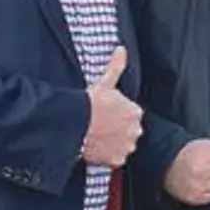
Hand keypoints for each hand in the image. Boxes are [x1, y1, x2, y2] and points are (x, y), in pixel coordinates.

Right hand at [83, 47, 142, 166]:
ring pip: (123, 145)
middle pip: (129, 131)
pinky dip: (108, 156)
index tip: (106, 114)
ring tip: (98, 137)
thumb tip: (121, 48)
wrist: (74, 126)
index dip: (118, 114)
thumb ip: (116, 66)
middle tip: (101, 126)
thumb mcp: (104, 83)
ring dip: (115, 142)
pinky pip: (115, 159)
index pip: (131, 114)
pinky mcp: (116, 160)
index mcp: (135, 112)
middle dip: (119, 129)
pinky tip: (97, 148)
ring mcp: (126, 146)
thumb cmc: (89, 104)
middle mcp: (135, 130)